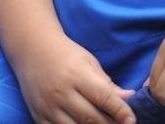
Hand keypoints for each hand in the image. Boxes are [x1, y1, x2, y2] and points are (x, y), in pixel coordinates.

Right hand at [14, 34, 135, 123]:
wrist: (32, 48)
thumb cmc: (66, 54)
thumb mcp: (89, 62)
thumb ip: (108, 83)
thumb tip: (129, 98)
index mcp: (77, 74)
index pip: (104, 98)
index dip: (121, 111)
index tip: (132, 120)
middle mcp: (62, 91)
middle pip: (91, 118)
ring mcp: (48, 105)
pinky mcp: (38, 115)